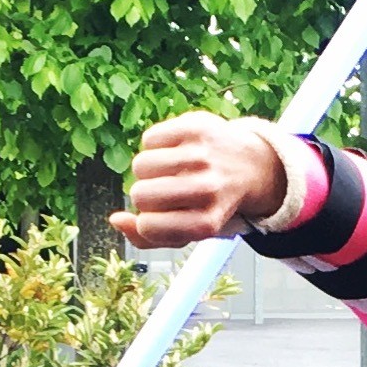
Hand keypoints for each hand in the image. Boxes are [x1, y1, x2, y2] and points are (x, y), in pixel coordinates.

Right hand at [111, 113, 288, 249]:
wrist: (251, 166)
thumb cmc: (208, 204)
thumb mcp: (185, 231)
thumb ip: (146, 238)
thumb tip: (116, 219)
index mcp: (206, 222)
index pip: (148, 226)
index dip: (145, 223)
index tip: (160, 217)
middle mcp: (208, 189)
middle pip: (141, 195)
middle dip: (142, 196)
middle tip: (162, 192)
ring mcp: (204, 156)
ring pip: (141, 164)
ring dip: (146, 170)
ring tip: (165, 171)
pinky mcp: (199, 127)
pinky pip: (149, 138)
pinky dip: (154, 146)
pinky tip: (172, 151)